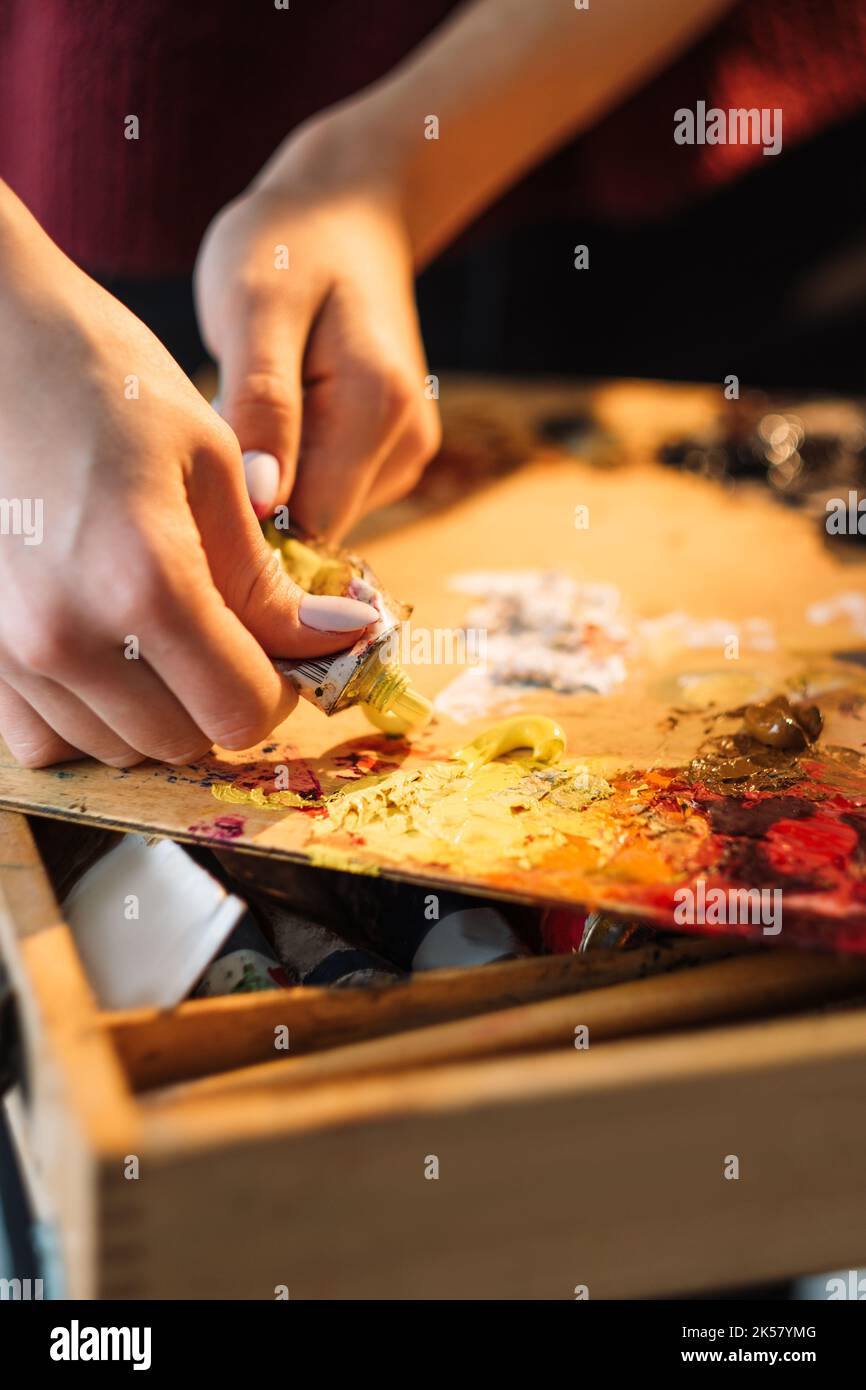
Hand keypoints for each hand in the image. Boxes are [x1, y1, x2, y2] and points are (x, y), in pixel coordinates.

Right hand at [0, 186, 376, 767]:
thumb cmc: (102, 380)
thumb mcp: (209, 463)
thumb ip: (267, 577)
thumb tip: (337, 639)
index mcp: (145, 583)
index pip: (240, 710)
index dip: (282, 690)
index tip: (288, 649)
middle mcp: (69, 637)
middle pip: (182, 740)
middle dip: (224, 699)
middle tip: (231, 634)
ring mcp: (10, 652)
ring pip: (116, 747)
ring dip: (160, 712)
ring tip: (166, 632)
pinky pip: (42, 739)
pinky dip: (88, 719)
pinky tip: (107, 657)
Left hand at [194, 117, 440, 540]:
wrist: (346, 212)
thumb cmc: (289, 245)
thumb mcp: (255, 307)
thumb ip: (262, 403)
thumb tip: (261, 500)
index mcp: (379, 408)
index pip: (307, 522)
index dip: (245, 519)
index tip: (199, 475)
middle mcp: (406, 446)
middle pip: (312, 525)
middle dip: (254, 496)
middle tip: (217, 416)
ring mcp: (404, 457)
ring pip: (315, 513)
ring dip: (268, 479)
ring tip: (247, 402)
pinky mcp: (391, 458)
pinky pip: (323, 491)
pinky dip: (287, 466)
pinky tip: (273, 414)